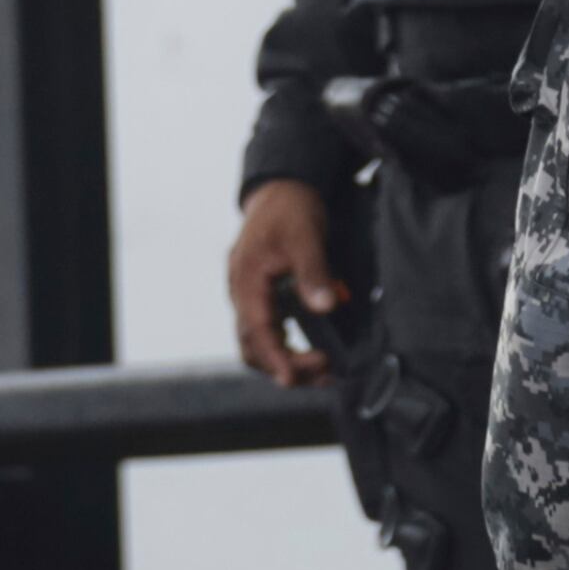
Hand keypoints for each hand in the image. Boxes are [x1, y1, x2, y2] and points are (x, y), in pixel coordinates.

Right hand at [225, 179, 343, 387]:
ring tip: (324, 370)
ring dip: (288, 361)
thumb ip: (314, 272)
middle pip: (253, 347)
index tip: (293, 379)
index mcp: (246, 282)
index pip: (257, 331)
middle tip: (325, 373)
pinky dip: (290, 347)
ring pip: (260, 344)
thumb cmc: (291, 210)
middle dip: (286, 366)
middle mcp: (242, 296)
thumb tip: (327, 307)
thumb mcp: (306, 236)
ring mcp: (249, 300)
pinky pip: (270, 332)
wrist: (280, 190)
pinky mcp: (262, 300)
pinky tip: (316, 350)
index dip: (275, 358)